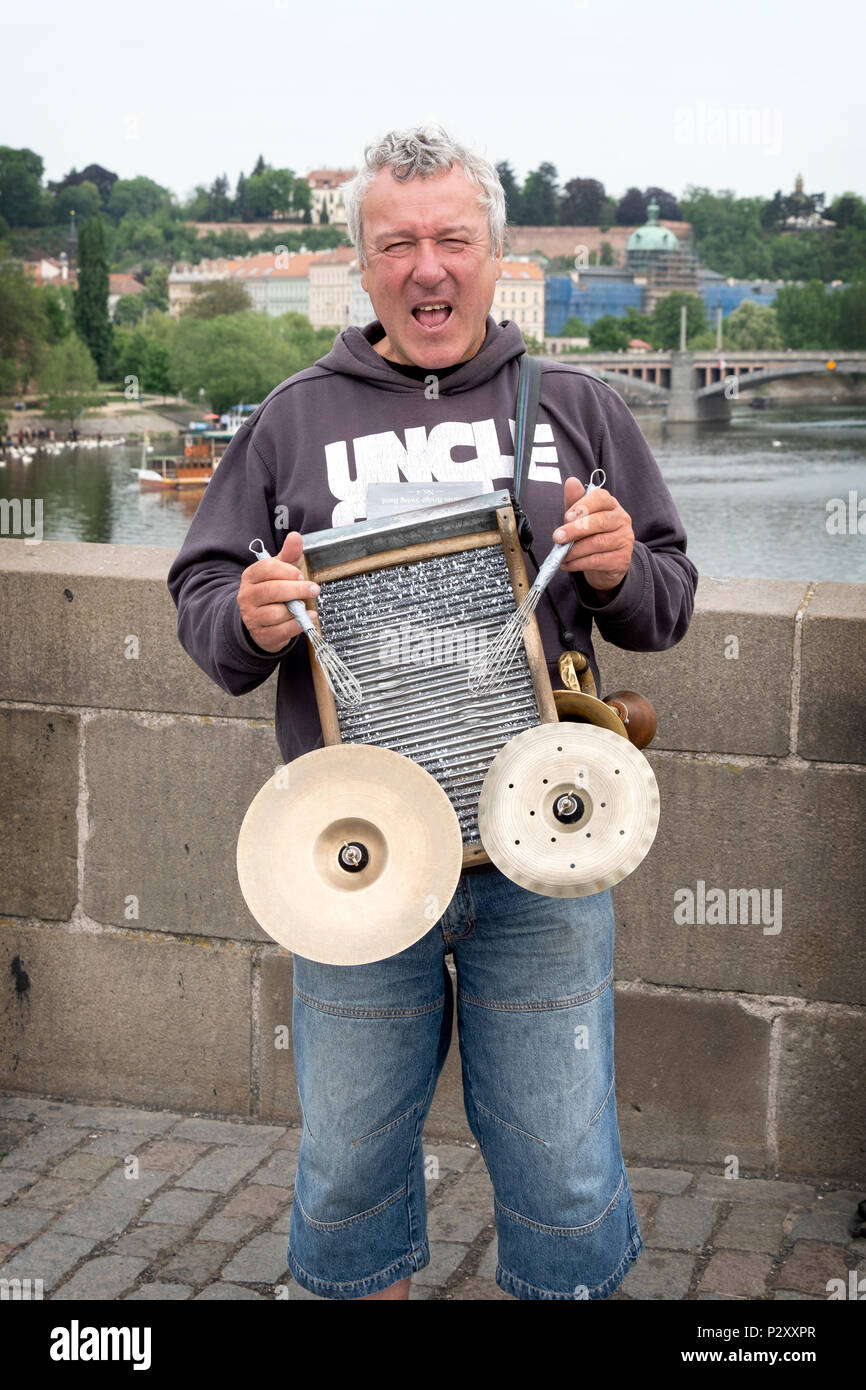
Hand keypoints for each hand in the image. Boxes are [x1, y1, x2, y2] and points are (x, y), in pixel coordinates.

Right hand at [236, 531, 319, 652]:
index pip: (266, 568)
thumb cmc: (273, 590)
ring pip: (276, 613)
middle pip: (271, 591)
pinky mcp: (261, 634)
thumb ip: (289, 555)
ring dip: (296, 609)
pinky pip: (282, 630)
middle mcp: (247, 596)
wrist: (260, 621)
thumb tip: (295, 536)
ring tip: (304, 605)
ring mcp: (252, 616)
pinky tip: (307, 617)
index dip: (286, 571)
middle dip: (296, 590)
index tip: (300, 574)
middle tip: (314, 589)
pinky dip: (298, 624)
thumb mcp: (280, 571)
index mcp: (251, 576)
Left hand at [553, 476, 633, 593]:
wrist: (606, 563)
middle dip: (575, 530)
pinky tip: (567, 564)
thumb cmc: (591, 535)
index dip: (583, 506)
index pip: (601, 498)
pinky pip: (597, 561)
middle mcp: (622, 520)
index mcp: (611, 505)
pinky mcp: (621, 560)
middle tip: (557, 537)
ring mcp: (624, 540)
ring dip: (574, 550)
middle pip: (599, 522)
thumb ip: (575, 501)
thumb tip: (571, 482)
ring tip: (560, 555)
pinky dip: (578, 563)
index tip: (566, 516)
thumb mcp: (581, 517)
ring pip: (597, 543)